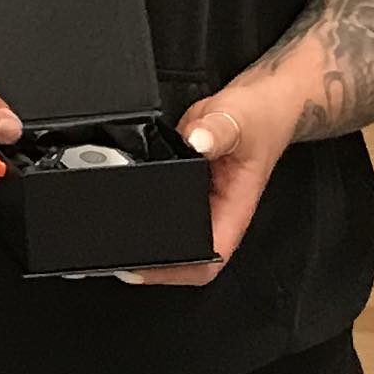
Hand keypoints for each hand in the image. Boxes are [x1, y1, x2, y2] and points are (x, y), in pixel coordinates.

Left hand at [125, 79, 291, 286]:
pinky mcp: (185, 178)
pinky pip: (162, 197)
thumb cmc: (262, 117)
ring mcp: (200, 196)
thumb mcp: (239, 120)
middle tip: (116, 254)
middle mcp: (216, 210)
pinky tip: (121, 192)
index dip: (176, 273)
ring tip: (110, 227)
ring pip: (170, 227)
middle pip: (184, 254)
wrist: (263, 100)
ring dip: (143, 230)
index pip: (208, 260)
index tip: (143, 269)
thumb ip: (218, 131)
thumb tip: (198, 141)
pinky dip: (141, 197)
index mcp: (234, 211)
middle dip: (151, 259)